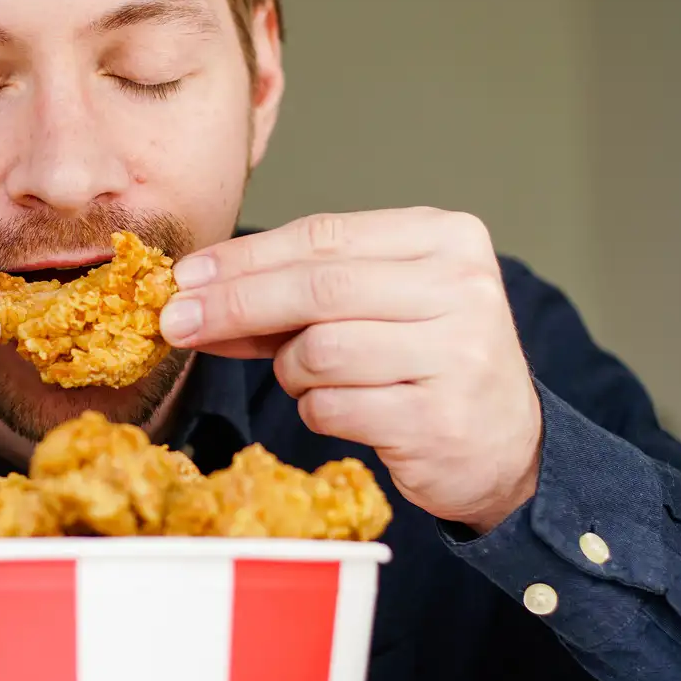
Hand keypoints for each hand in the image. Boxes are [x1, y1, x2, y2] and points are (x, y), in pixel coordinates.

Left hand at [160, 207, 541, 532]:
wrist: (505, 444)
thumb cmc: (422, 360)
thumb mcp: (375, 305)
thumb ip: (299, 293)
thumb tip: (195, 296)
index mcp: (444, 238)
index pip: (323, 236)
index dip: (244, 258)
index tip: (184, 277)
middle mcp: (460, 288)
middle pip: (316, 288)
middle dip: (234, 305)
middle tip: (176, 323)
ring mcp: (457, 355)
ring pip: (320, 351)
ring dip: (292, 371)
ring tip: (311, 378)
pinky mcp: (439, 420)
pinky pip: (333, 407)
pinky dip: (316, 410)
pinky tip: (342, 409)